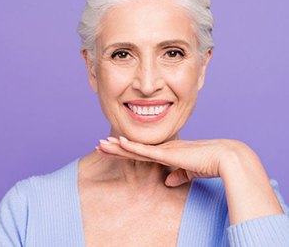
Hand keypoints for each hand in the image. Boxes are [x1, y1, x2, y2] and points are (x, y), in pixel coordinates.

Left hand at [97, 136, 245, 186]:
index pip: (141, 151)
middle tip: (99, 145)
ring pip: (135, 148)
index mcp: (167, 152)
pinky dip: (132, 147)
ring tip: (101, 145)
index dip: (126, 150)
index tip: (113, 149)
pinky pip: (146, 150)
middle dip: (115, 147)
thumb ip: (178, 174)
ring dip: (117, 147)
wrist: (224, 158)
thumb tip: (168, 181)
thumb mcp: (190, 171)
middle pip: (134, 148)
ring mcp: (164, 150)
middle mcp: (163, 148)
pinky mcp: (168, 153)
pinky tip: (119, 143)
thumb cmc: (209, 163)